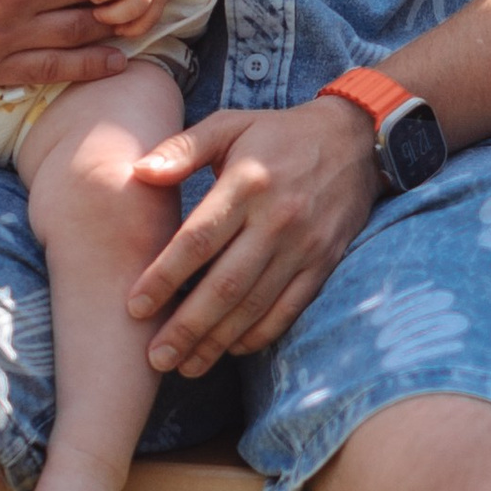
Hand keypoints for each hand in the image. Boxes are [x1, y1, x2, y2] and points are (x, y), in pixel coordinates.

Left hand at [126, 96, 378, 374]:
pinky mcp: (323, 263)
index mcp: (246, 184)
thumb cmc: (278, 134)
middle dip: (187, 326)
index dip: (165, 277)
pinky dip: (261, 334)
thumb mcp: (230, 125)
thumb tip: (139, 173)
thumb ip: (182, 148)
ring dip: (218, 340)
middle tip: (156, 358)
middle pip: (226, 284)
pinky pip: (290, 308)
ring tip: (186, 366)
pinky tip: (232, 350)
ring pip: (256, 304)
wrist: (355, 140)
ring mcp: (304, 246)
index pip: (199, 240)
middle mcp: (277, 219)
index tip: (136, 307)